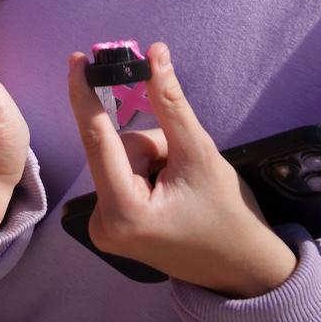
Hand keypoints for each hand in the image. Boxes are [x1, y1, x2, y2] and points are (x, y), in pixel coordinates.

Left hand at [66, 44, 294, 298]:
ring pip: (123, 159)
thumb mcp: (199, 153)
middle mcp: (103, 223)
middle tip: (184, 168)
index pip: (97, 139)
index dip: (85, 95)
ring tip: (183, 187)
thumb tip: (154, 54)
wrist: (243, 267)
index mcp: (122, 211)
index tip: (77, 59)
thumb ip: (170, 103)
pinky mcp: (112, 227)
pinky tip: (172, 194)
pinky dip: (149, 173)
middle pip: (119, 149)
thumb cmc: (227, 215)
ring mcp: (104, 228)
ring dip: (155, 159)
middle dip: (154, 146)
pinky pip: (124, 175)